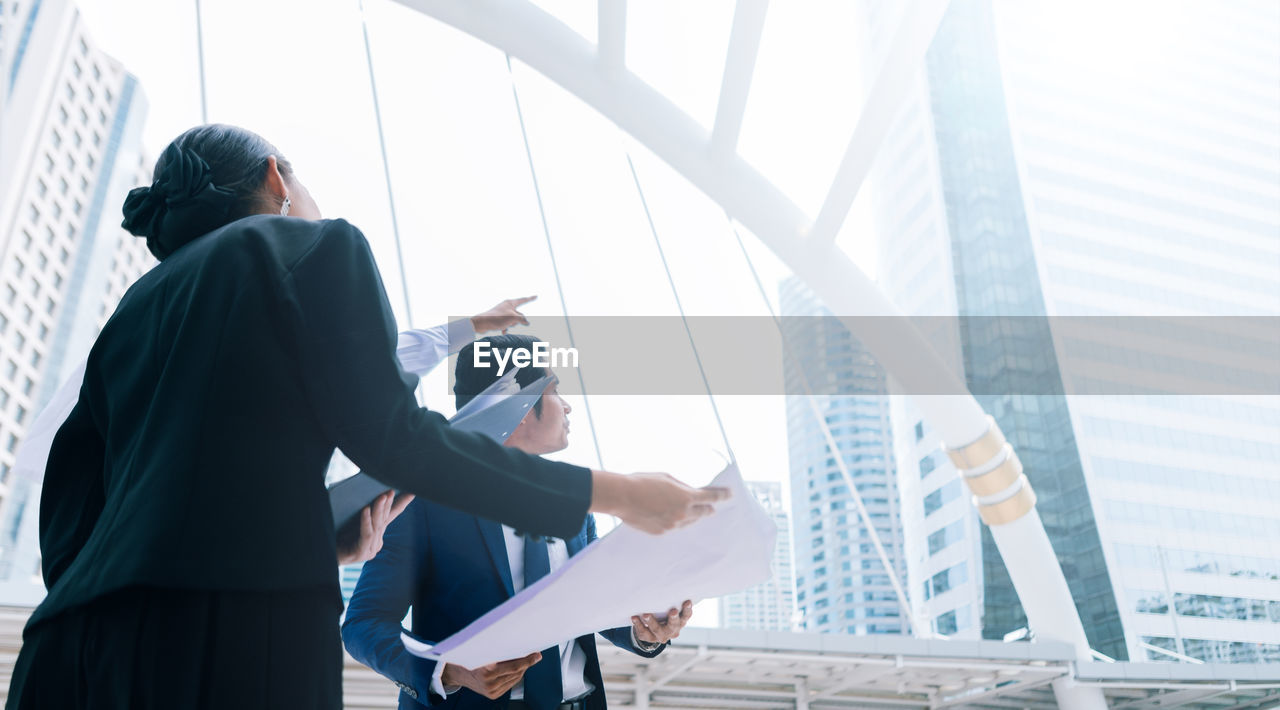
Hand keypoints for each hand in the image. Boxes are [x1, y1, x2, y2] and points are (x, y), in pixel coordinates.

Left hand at [336, 491, 413, 564]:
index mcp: (374, 535)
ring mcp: (369, 550)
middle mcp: (375, 543)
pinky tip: (365, 509)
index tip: (412, 492)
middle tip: (391, 490)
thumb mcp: (347, 518)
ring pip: (377, 526)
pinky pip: (366, 535)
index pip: (390, 516)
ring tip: (382, 496)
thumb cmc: (331, 534)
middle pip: (384, 520)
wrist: (317, 554)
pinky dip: (366, 521)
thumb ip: (358, 508)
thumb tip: (364, 487)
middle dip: (389, 504)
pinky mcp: (360, 554)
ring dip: (379, 510)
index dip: (401, 504)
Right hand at [439, 651, 541, 699]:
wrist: (457, 673)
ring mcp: (491, 691)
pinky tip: (517, 669)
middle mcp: (489, 683)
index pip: (514, 666)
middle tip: (534, 655)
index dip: (528, 660)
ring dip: (522, 669)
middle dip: (526, 663)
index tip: (537, 655)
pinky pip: (510, 684)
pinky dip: (515, 676)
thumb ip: (499, 650)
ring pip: (515, 678)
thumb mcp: (483, 650)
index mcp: (487, 670)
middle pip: (517, 672)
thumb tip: (519, 645)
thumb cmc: (470, 657)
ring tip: (525, 660)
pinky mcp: (493, 695)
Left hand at [471, 296, 535, 334]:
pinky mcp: (498, 319)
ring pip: (513, 320)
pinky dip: (506, 328)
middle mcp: (506, 306)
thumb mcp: (513, 318)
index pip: (523, 300)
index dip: (530, 298)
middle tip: (511, 322)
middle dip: (518, 320)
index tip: (536, 296)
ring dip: (511, 324)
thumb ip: (522, 319)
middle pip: (519, 313)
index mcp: (510, 303)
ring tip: (505, 325)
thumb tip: (527, 322)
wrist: (482, 323)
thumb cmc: (497, 318)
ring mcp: (502, 312)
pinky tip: (503, 332)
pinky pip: (506, 324)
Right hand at [590, 472, 729, 533]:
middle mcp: (682, 514)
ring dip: (691, 516)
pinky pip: (674, 527)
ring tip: (690, 512)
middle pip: (702, 513)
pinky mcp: (661, 533)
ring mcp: (672, 526)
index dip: (721, 496)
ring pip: (688, 522)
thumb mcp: (667, 478)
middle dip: (708, 509)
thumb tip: (690, 494)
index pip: (710, 498)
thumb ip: (682, 487)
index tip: (729, 494)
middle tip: (712, 508)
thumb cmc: (643, 482)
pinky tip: (671, 517)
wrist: (622, 497)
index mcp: (686, 497)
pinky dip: (675, 522)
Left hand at [632, 600, 692, 645]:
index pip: (686, 615)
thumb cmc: (663, 613)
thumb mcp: (668, 608)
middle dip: (673, 618)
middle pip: (674, 625)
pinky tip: (634, 617)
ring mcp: (661, 635)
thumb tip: (667, 581)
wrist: (652, 630)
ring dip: (652, 622)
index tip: (687, 601)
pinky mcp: (649, 638)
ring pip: (657, 630)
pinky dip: (639, 624)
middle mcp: (673, 630)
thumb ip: (670, 600)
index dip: (687, 609)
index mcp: (680, 621)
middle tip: (672, 611)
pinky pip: (644, 632)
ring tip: (646, 614)